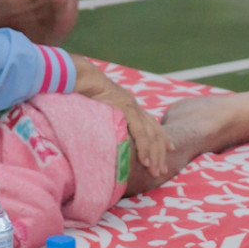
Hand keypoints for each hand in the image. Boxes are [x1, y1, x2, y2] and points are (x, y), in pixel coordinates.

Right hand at [72, 55, 178, 188]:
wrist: (78, 76)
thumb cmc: (80, 92)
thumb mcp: (97, 109)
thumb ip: (105, 120)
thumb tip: (100, 135)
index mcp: (129, 105)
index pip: (151, 124)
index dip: (161, 137)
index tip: (170, 149)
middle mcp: (134, 106)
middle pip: (154, 133)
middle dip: (160, 153)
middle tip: (163, 171)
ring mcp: (132, 107)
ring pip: (151, 136)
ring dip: (154, 156)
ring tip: (156, 171)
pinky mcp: (126, 109)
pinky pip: (140, 133)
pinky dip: (144, 148)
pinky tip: (145, 161)